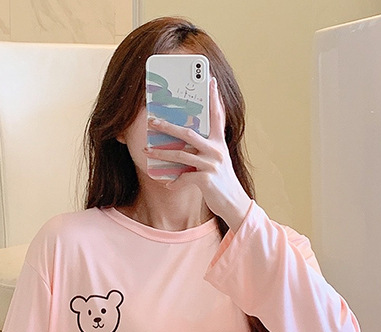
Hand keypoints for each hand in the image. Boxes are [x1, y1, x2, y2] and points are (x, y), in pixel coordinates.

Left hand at [146, 77, 251, 232]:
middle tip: (151, 120)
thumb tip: (184, 141)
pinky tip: (166, 183)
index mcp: (219, 142)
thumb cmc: (221, 182)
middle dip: (167, 126)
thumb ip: (205, 149)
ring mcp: (212, 165)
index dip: (214, 97)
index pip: (217, 115)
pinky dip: (174, 182)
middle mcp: (216, 150)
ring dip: (161, 153)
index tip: (210, 79)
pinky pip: (184, 178)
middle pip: (188, 133)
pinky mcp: (207, 180)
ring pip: (181, 155)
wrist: (234, 204)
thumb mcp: (217, 161)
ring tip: (146, 150)